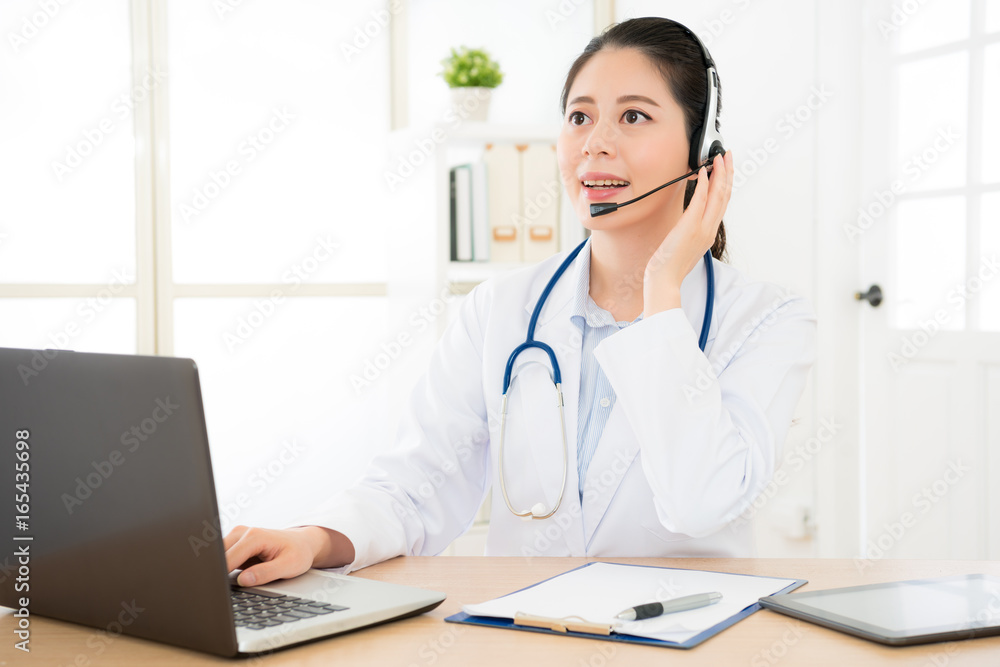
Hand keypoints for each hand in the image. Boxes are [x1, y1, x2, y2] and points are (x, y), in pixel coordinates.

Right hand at [224, 525, 354, 586]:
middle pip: (218, 556)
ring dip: (218, 570)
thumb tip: (243, 580)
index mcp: (254, 536)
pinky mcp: (235, 544)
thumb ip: (266, 573)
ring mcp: (237, 537)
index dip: (220, 576)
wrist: (302, 543)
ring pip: (217, 556)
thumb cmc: (298, 553)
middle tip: (218, 590)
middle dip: (216, 572)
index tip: (217, 590)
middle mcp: (242, 533)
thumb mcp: (289, 566)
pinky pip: (222, 557)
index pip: (228, 559)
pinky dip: (222, 568)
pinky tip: (229, 577)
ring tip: (224, 584)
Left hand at [643, 150, 733, 314]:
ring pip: (717, 195)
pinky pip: (700, 200)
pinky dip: (704, 184)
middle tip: (728, 156)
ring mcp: (702, 228)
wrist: (664, 280)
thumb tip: (688, 219)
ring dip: (720, 174)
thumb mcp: (684, 245)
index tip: (726, 169)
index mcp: (708, 234)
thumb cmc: (669, 266)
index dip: (726, 184)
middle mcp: (709, 230)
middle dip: (728, 173)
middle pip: (724, 196)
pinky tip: (703, 172)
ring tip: (719, 157)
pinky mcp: (690, 227)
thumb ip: (690, 231)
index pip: (722, 204)